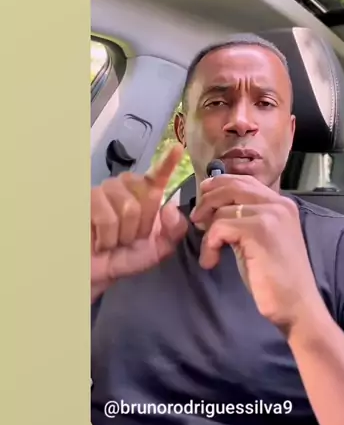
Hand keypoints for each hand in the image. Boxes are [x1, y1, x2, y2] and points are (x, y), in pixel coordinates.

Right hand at [91, 144, 187, 301]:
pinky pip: (107, 217)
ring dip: (123, 235)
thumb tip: (169, 207)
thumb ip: (173, 231)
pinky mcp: (85, 199)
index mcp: (145, 194)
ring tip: (112, 241)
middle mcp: (124, 186)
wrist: (95, 274)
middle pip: (147, 197)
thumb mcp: (157, 250)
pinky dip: (107, 238)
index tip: (178, 149)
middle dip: (142, 227)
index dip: (168, 163)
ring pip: (128, 208)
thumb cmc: (124, 257)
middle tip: (127, 239)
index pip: (158, 176)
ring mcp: (103, 189)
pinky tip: (99, 242)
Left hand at [190, 175, 320, 332]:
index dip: (219, 184)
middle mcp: (278, 204)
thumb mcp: (260, 240)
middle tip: (197, 221)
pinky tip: (211, 262)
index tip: (203, 196)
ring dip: (208, 231)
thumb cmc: (275, 278)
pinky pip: (220, 226)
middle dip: (207, 200)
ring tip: (210, 252)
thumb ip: (245, 219)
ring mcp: (271, 215)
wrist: (296, 305)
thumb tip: (213, 207)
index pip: (245, 181)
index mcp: (281, 204)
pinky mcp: (260, 231)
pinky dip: (209, 244)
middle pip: (232, 186)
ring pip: (223, 208)